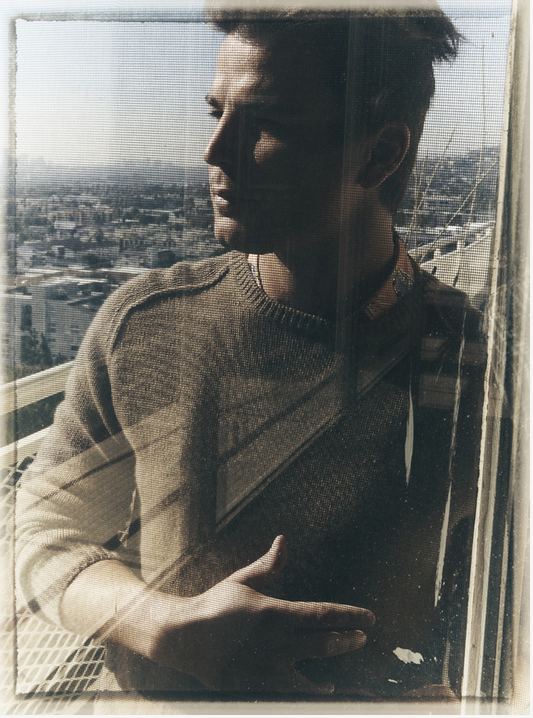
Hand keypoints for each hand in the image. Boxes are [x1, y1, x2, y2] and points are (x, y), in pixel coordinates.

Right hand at [149, 536, 374, 692]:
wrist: (183, 638)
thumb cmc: (215, 605)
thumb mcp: (243, 581)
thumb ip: (269, 566)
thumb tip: (283, 540)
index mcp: (273, 613)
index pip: (322, 615)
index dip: (349, 616)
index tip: (369, 618)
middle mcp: (275, 642)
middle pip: (323, 643)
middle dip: (348, 639)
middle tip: (363, 636)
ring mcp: (267, 667)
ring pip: (312, 669)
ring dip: (333, 663)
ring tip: (348, 653)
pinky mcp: (259, 685)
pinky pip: (294, 691)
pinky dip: (312, 690)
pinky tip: (324, 688)